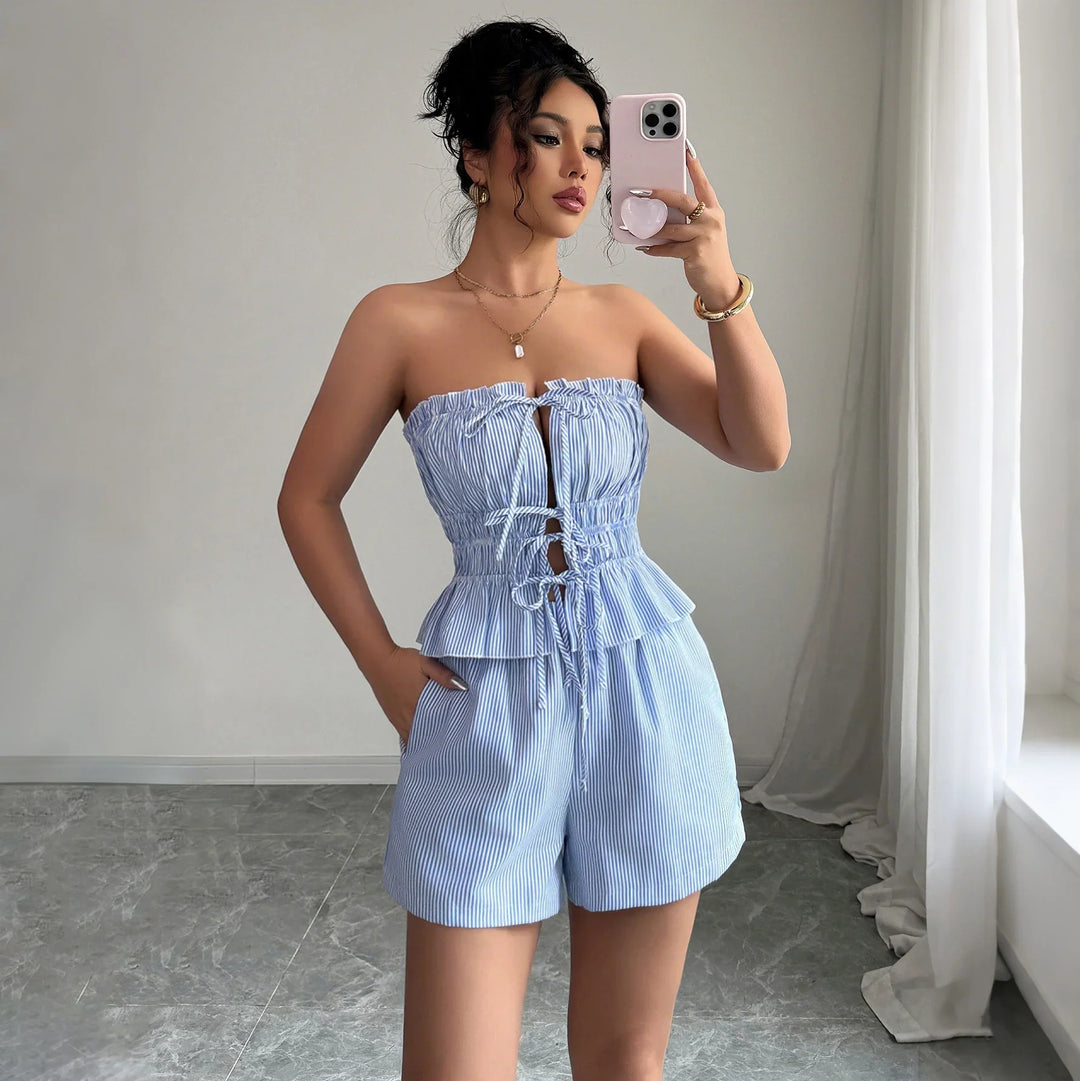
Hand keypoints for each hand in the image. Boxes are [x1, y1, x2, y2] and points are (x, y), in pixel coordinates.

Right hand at [369, 645, 465, 745]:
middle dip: (436, 739)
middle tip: (448, 740)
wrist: (378, 661)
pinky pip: (403, 734)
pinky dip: (412, 736)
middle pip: (424, 737)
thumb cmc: (401, 662)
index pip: (435, 727)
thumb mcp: (427, 663)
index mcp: (418, 705)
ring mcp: (398, 718)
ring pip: (413, 738)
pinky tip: (420, 735)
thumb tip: (462, 686)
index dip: (446, 734)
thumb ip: (444, 675)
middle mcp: (407, 715)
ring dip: (423, 739)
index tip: (455, 735)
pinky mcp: (393, 717)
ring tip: (435, 741)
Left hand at [630, 145, 741, 309]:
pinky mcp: (695, 253)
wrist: (720, 281)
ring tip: (640, 228)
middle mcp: (711, 220)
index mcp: (713, 211)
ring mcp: (704, 236)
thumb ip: (690, 219)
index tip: (687, 151)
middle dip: (662, 195)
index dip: (695, 168)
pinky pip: (668, 248)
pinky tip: (645, 248)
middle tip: (646, 192)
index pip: (703, 185)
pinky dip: (654, 249)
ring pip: (671, 228)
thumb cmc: (709, 255)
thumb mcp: (705, 232)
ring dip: (653, 229)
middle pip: (683, 201)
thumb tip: (664, 211)